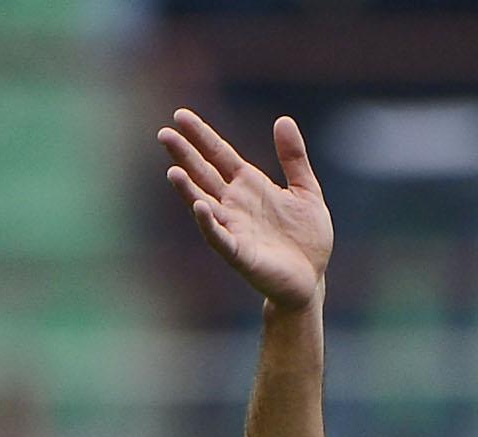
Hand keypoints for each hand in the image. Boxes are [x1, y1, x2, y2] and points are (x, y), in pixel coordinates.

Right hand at [159, 110, 331, 307]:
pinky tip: (200, 208)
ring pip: (204, 205)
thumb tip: (283, 120)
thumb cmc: (307, 238)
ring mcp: (235, 229)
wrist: (313, 279)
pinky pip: (220, 238)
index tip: (181, 116)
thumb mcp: (307, 191)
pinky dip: (209, 224)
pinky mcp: (241, 255)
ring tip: (173, 172)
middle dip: (185, 156)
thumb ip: (294, 158)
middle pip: (204, 175)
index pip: (219, 154)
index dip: (201, 136)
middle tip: (164, 135)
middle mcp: (234, 204)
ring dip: (188, 190)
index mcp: (248, 185)